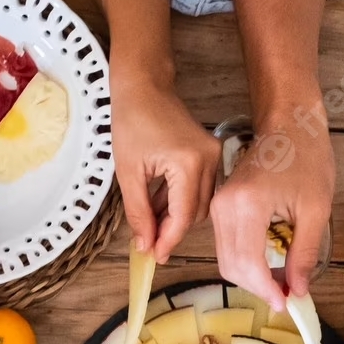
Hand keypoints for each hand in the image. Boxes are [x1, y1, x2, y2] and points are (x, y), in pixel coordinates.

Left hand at [111, 68, 219, 263]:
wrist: (144, 87)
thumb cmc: (132, 121)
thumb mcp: (128, 172)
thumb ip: (138, 212)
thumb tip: (145, 244)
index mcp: (189, 164)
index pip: (183, 216)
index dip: (168, 241)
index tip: (154, 256)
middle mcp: (210, 161)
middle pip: (195, 214)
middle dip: (171, 230)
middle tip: (147, 241)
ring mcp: (214, 156)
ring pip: (199, 204)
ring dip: (176, 217)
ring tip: (150, 221)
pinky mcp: (212, 153)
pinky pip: (200, 189)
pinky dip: (180, 201)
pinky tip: (159, 204)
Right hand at [207, 114, 334, 306]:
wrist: (288, 125)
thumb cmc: (307, 159)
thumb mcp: (315, 209)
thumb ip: (303, 254)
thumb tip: (298, 290)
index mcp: (248, 205)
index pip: (249, 263)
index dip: (267, 290)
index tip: (287, 304)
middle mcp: (224, 208)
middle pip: (232, 266)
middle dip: (259, 288)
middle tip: (288, 297)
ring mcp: (217, 207)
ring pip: (226, 260)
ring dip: (251, 278)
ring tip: (281, 284)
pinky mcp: (218, 207)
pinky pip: (226, 247)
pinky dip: (245, 263)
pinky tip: (269, 267)